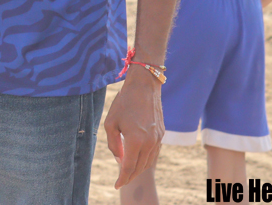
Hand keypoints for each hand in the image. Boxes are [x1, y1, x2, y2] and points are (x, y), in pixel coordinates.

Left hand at [103, 72, 163, 188]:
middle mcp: (149, 142)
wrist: (144, 85)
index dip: (122, 178)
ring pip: (148, 162)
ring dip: (138, 169)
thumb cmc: (124, 102)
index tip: (116, 185)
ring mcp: (157, 138)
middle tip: (121, 180)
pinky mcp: (161, 133)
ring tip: (128, 171)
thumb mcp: (110, 123)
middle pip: (139, 167)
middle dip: (129, 176)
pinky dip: (146, 160)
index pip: (129, 167)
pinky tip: (138, 159)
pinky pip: (154, 153)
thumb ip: (114, 144)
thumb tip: (120, 159)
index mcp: (135, 140)